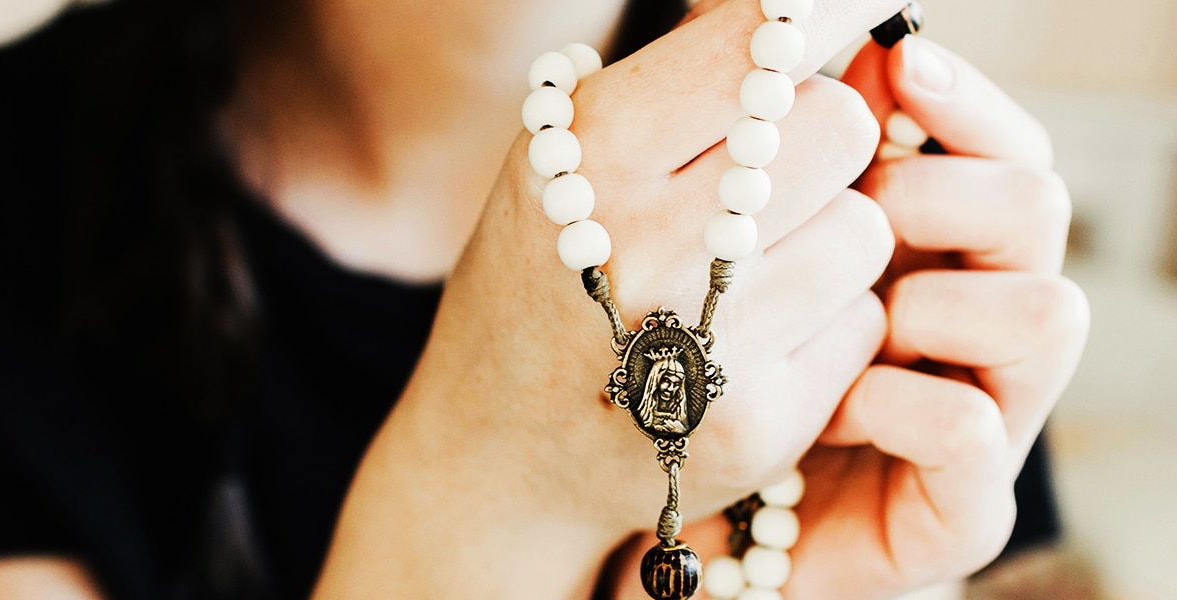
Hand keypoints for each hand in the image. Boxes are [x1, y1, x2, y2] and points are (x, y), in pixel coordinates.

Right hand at [314, 0, 910, 597]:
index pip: (759, 44)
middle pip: (838, 126)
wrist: (498, 455)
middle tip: (778, 172)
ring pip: (866, 228)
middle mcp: (648, 243)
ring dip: (830, 236)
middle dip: (823, 139)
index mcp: (593, 153)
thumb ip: (667, 86)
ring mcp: (706, 344)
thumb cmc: (533, 290)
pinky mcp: (757, 424)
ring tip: (755, 269)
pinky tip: (759, 338)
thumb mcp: (557, 166)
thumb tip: (794, 18)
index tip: (846, 16)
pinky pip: (861, 322)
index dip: (815, 22)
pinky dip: (827, 320)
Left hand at [605, 35, 1087, 599]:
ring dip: (937, 299)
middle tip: (868, 200)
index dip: (958, 102)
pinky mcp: (960, 505)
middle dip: (947, 189)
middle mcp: (974, 317)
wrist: (660, 499)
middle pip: (1037, 208)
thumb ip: (787, 150)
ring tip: (856, 318)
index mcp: (931, 241)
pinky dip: (904, 403)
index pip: (999, 143)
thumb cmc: (696, 356)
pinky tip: (838, 408)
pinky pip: (974, 431)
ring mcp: (983, 411)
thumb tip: (838, 45)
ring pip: (1047, 312)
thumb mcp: (729, 240)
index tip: (897, 68)